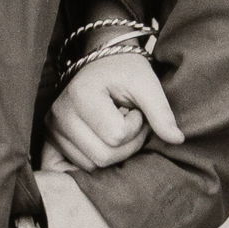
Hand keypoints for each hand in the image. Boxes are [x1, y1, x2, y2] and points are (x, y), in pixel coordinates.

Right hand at [46, 51, 183, 171]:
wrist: (102, 60)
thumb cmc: (125, 70)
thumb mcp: (147, 83)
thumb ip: (162, 112)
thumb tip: (177, 140)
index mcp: (81, 95)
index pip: (116, 136)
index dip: (136, 127)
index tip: (135, 109)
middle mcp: (59, 114)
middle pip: (102, 157)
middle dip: (128, 144)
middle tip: (131, 122)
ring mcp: (52, 129)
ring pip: (92, 166)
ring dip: (113, 152)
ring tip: (116, 126)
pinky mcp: (51, 139)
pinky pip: (75, 167)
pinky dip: (94, 160)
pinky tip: (102, 141)